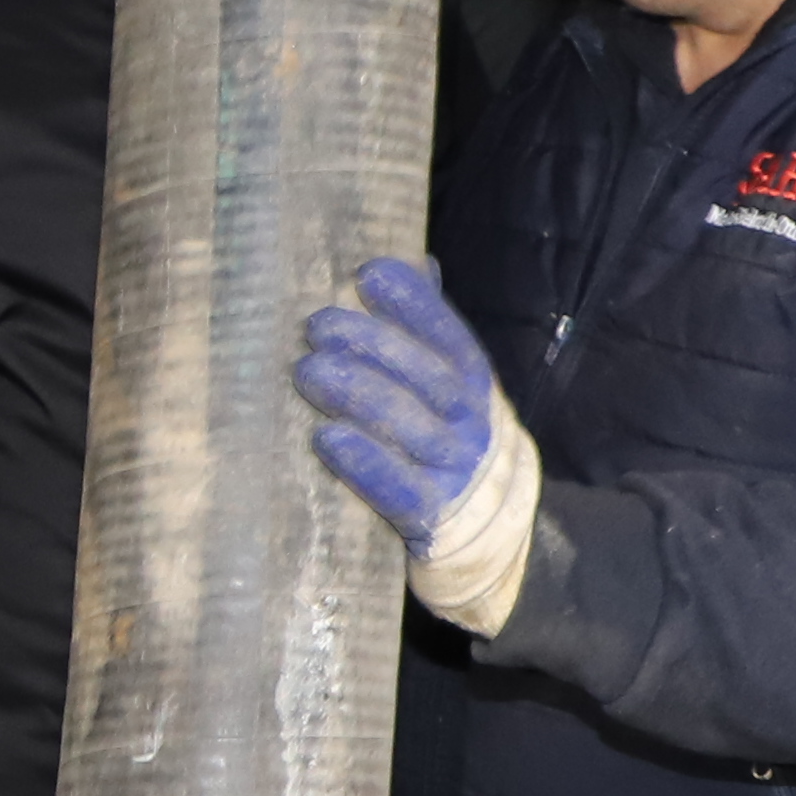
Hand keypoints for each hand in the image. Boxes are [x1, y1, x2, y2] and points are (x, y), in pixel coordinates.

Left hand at [294, 256, 502, 543]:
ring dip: (359, 396)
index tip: (369, 275)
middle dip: (372, 345)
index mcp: (472, 384)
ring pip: (410, 429)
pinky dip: (365, 464)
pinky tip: (326, 437)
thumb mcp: (447, 384)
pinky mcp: (428, 519)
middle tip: (317, 325)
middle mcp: (469, 424)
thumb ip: (427, 329)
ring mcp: (451, 472)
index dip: (413, 305)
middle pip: (426, 379)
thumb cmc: (444, 439)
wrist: (487, 534)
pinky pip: (398, 491)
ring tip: (308, 371)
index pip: (448, 337)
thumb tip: (412, 261)